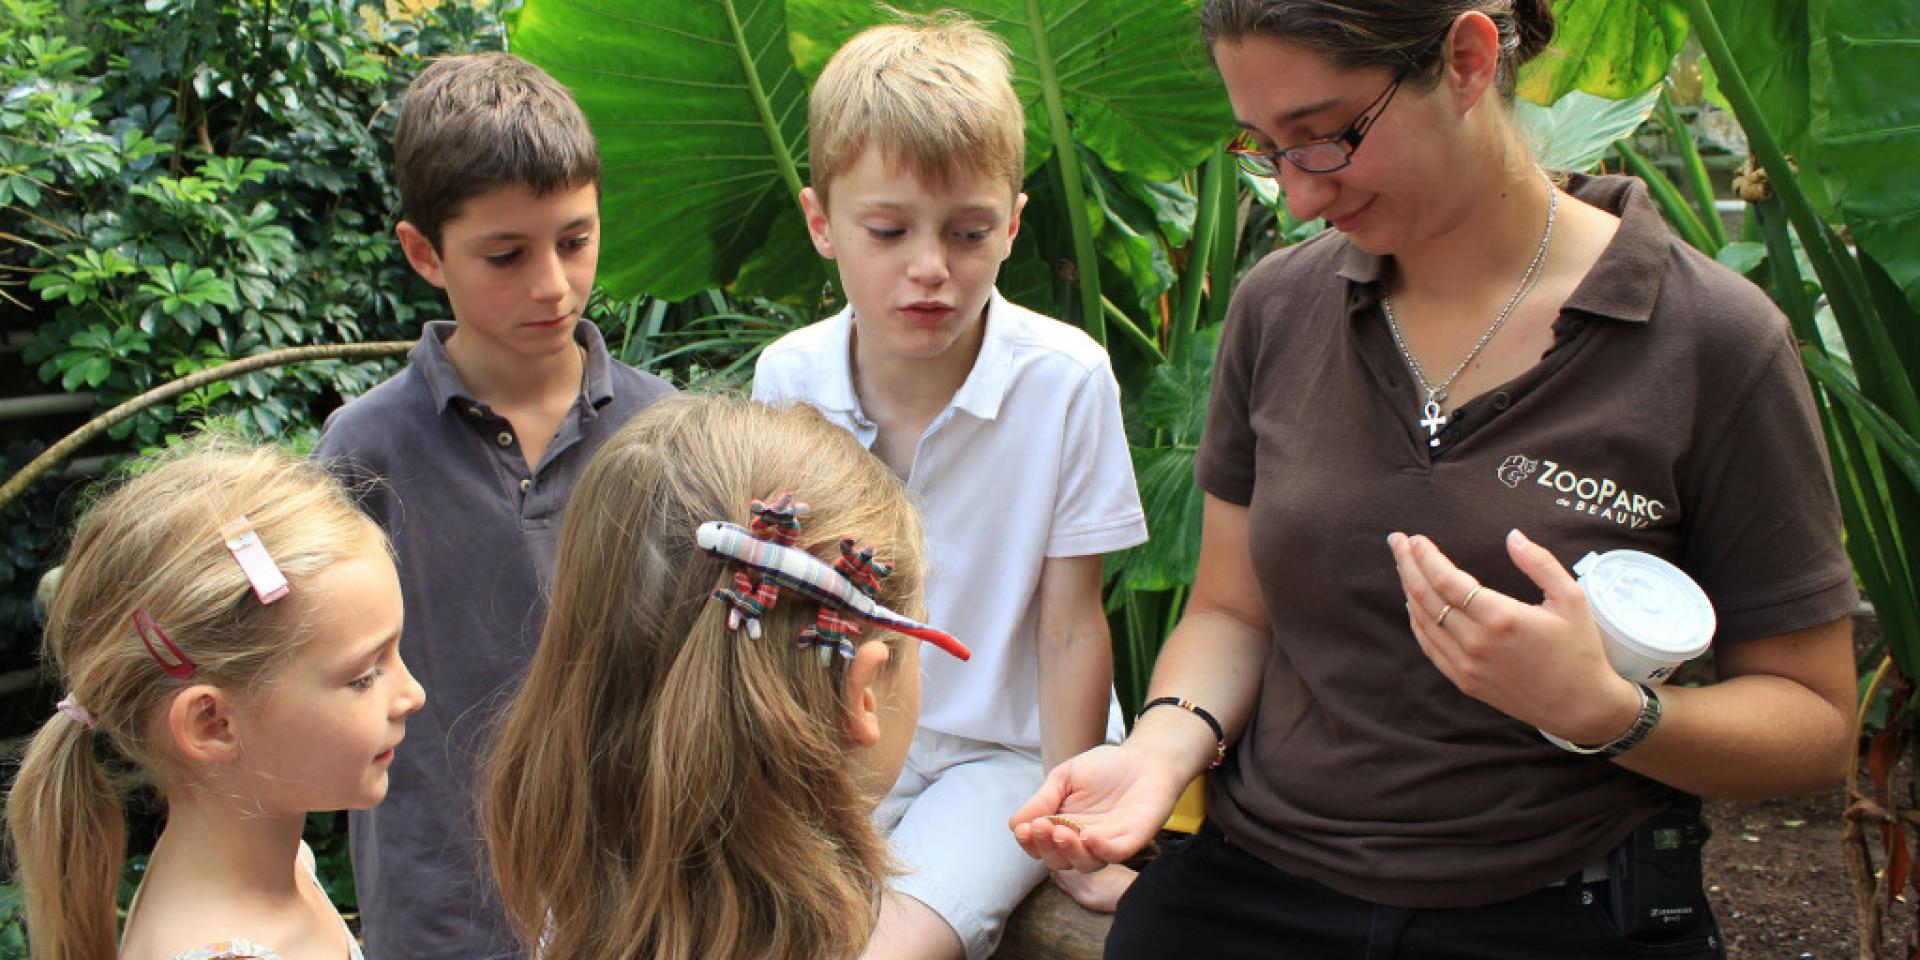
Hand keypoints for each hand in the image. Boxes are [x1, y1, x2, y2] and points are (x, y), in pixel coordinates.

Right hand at [1008, 744, 1186, 872]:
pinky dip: (1101, 849)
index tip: (1023, 828)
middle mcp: (1083, 841)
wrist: (1146, 758)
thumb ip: (1043, 799)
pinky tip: (1089, 837)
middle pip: (1059, 860)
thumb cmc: (1106, 767)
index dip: (1030, 842)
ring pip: (1085, 864)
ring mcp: (1107, 843)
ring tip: (1062, 832)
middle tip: (1041, 827)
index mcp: (1063, 826)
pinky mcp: (1131, 841)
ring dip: (1070, 852)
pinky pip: (1115, 854)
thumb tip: (1015, 824)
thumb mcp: (1065, 777)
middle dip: (1046, 847)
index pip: (1041, 846)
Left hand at [1387, 528, 1641, 745]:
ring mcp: (1467, 665)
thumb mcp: (1571, 599)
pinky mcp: (1465, 682)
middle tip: (1397, 541)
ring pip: (1423, 622)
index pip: (1446, 580)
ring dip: (1408, 590)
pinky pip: (1430, 647)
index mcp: (1501, 618)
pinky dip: (1417, 622)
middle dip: (1407, 564)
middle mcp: (1477, 642)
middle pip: (1426, 597)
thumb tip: (1512, 536)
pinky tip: (1414, 604)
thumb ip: (1540, 563)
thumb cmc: (1580, 649)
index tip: (1417, 538)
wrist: (1581, 706)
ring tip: (1404, 565)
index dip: (1426, 556)